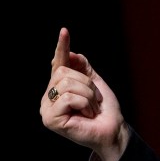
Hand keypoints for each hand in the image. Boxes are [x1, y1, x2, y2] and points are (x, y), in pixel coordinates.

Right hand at [40, 27, 128, 160]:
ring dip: (88, 95)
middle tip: (94, 100)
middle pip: (64, 72)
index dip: (62, 47)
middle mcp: (48, 97)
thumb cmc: (104, 109)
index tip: (64, 31)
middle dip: (87, 83)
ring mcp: (46, 108)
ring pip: (67, 83)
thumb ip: (82, 67)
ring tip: (90, 109)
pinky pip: (69, 97)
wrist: (112, 129)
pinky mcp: (49, 119)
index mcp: (58, 87)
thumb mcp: (95, 82)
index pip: (58, 63)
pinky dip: (84, 104)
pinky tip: (85, 115)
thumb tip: (69, 53)